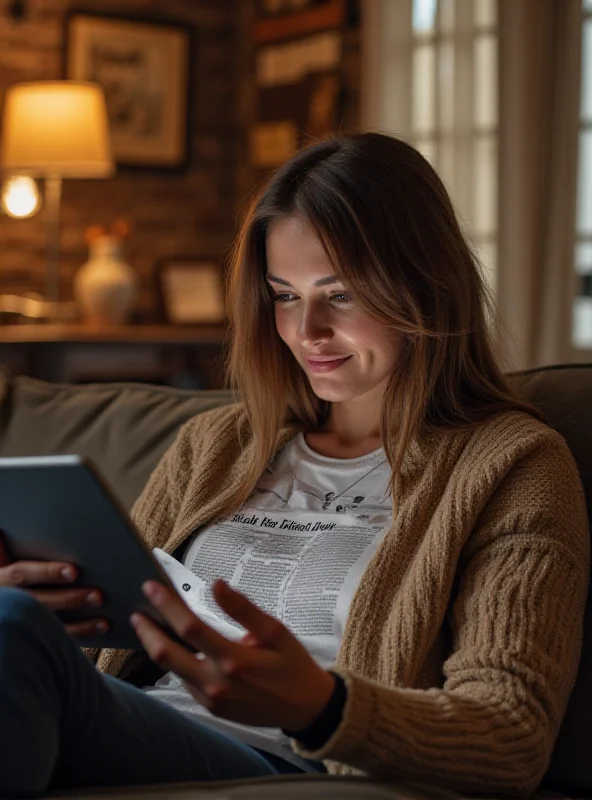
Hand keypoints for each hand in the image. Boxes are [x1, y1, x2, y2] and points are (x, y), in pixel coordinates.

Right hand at [0, 534, 108, 638]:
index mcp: (1, 577)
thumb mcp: (2, 550)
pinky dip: (80, 634)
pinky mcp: (31, 634)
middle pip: (39, 603)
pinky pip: (55, 638)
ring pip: (48, 626)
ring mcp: (17, 620)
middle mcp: (7, 601)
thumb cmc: (8, 561)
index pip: (22, 574)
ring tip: (104, 617)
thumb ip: (7, 539)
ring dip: (80, 623)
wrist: (6, 601)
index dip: (47, 572)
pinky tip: (101, 627)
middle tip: (99, 595)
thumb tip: (14, 523)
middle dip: (70, 599)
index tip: (73, 570)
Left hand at [131, 579, 335, 730]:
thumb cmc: (292, 664)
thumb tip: (217, 583)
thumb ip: (243, 608)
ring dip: (158, 645)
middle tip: (137, 610)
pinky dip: (176, 661)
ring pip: (172, 669)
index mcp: (233, 659)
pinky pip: (185, 681)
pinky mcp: (210, 708)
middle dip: (147, 630)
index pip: (189, 627)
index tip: (151, 586)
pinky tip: (175, 646)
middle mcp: (216, 682)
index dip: (167, 605)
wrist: (305, 707)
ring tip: (151, 624)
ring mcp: (211, 698)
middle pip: (166, 654)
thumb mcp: (275, 631)